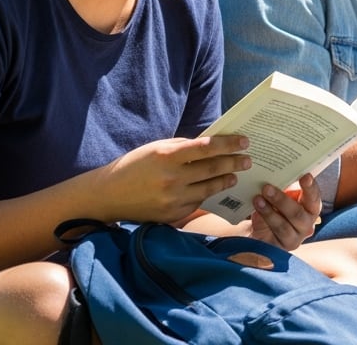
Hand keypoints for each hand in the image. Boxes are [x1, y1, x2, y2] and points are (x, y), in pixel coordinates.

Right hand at [94, 135, 250, 223]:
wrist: (108, 195)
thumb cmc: (135, 166)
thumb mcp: (157, 148)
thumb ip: (184, 148)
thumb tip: (213, 146)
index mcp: (167, 156)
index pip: (207, 148)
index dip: (229, 145)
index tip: (245, 142)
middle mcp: (171, 179)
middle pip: (213, 169)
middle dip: (234, 163)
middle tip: (248, 160)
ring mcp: (172, 199)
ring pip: (209, 189)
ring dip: (226, 181)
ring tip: (235, 175)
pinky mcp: (172, 215)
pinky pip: (197, 202)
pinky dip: (207, 194)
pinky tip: (215, 188)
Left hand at [247, 173, 321, 249]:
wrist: (262, 235)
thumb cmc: (276, 210)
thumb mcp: (282, 199)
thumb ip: (284, 190)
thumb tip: (274, 175)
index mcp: (311, 209)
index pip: (314, 198)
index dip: (311, 188)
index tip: (305, 176)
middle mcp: (306, 226)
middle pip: (297, 214)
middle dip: (282, 200)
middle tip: (267, 187)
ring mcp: (293, 239)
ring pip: (283, 226)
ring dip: (269, 212)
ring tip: (257, 199)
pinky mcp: (278, 249)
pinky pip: (269, 237)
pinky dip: (261, 223)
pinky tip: (255, 214)